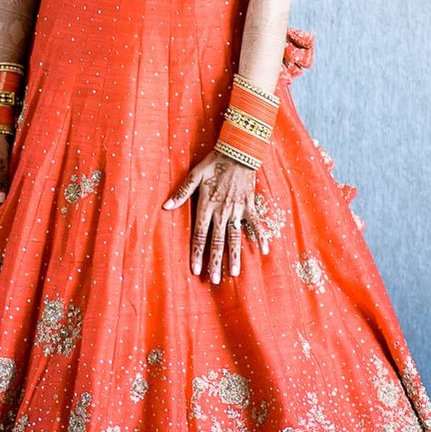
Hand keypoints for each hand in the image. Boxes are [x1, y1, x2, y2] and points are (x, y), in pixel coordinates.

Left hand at [162, 148, 270, 281]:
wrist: (238, 151)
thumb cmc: (214, 162)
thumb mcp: (194, 175)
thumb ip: (181, 193)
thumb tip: (166, 207)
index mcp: (207, 205)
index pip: (200, 235)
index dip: (197, 253)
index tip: (196, 270)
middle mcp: (222, 211)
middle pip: (217, 241)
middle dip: (215, 262)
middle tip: (215, 280)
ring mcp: (237, 210)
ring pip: (235, 237)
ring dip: (235, 256)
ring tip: (235, 273)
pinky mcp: (249, 205)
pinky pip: (256, 224)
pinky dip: (261, 237)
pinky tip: (264, 251)